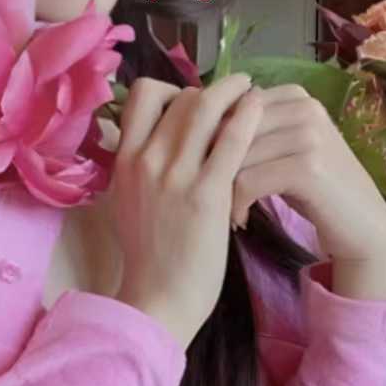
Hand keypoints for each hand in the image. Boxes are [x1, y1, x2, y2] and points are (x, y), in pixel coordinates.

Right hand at [111, 71, 265, 347]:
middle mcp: (146, 160)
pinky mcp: (207, 193)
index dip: (172, 90)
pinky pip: (230, 139)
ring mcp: (176, 175)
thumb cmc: (147, 252)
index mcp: (124, 159)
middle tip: (232, 94)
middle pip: (180, 98)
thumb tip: (151, 135)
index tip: (191, 102)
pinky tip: (261, 109)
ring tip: (250, 87)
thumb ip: (136, 163)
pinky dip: (248, 116)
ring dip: (232, 90)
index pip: (143, 95)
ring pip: (205, 108)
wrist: (160, 298)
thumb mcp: (125, 198)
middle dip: (209, 92)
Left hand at [230, 84, 385, 293]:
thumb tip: (200, 121)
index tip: (210, 169)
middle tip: (209, 193)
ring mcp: (309, 134)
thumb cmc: (316, 189)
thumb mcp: (285, 150)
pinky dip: (237, 203)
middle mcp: (305, 107)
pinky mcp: (308, 166)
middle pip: (232, 128)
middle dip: (214, 163)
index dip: (213, 137)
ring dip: (223, 188)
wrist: (362, 225)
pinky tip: (239, 219)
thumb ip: (254, 130)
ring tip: (224, 210)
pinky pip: (249, 180)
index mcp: (296, 96)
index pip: (233, 105)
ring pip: (237, 155)